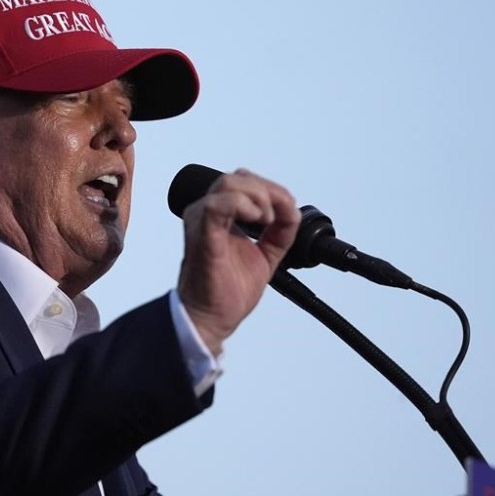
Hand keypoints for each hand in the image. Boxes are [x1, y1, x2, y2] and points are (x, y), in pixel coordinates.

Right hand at [177, 168, 299, 354]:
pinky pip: (217, 205)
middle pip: (237, 178)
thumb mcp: (266, 253)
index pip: (244, 182)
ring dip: (258, 197)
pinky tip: (257, 221)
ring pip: (229, 184)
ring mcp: (201, 222)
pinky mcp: (202, 235)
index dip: (271, 190)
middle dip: (267, 192)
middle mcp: (206, 214)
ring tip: (267, 221)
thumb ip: (281, 231)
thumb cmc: (225, 289)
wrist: (213, 318)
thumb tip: (293, 210)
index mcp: (219, 215)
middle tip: (277, 218)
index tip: (287, 211)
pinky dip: (243, 206)